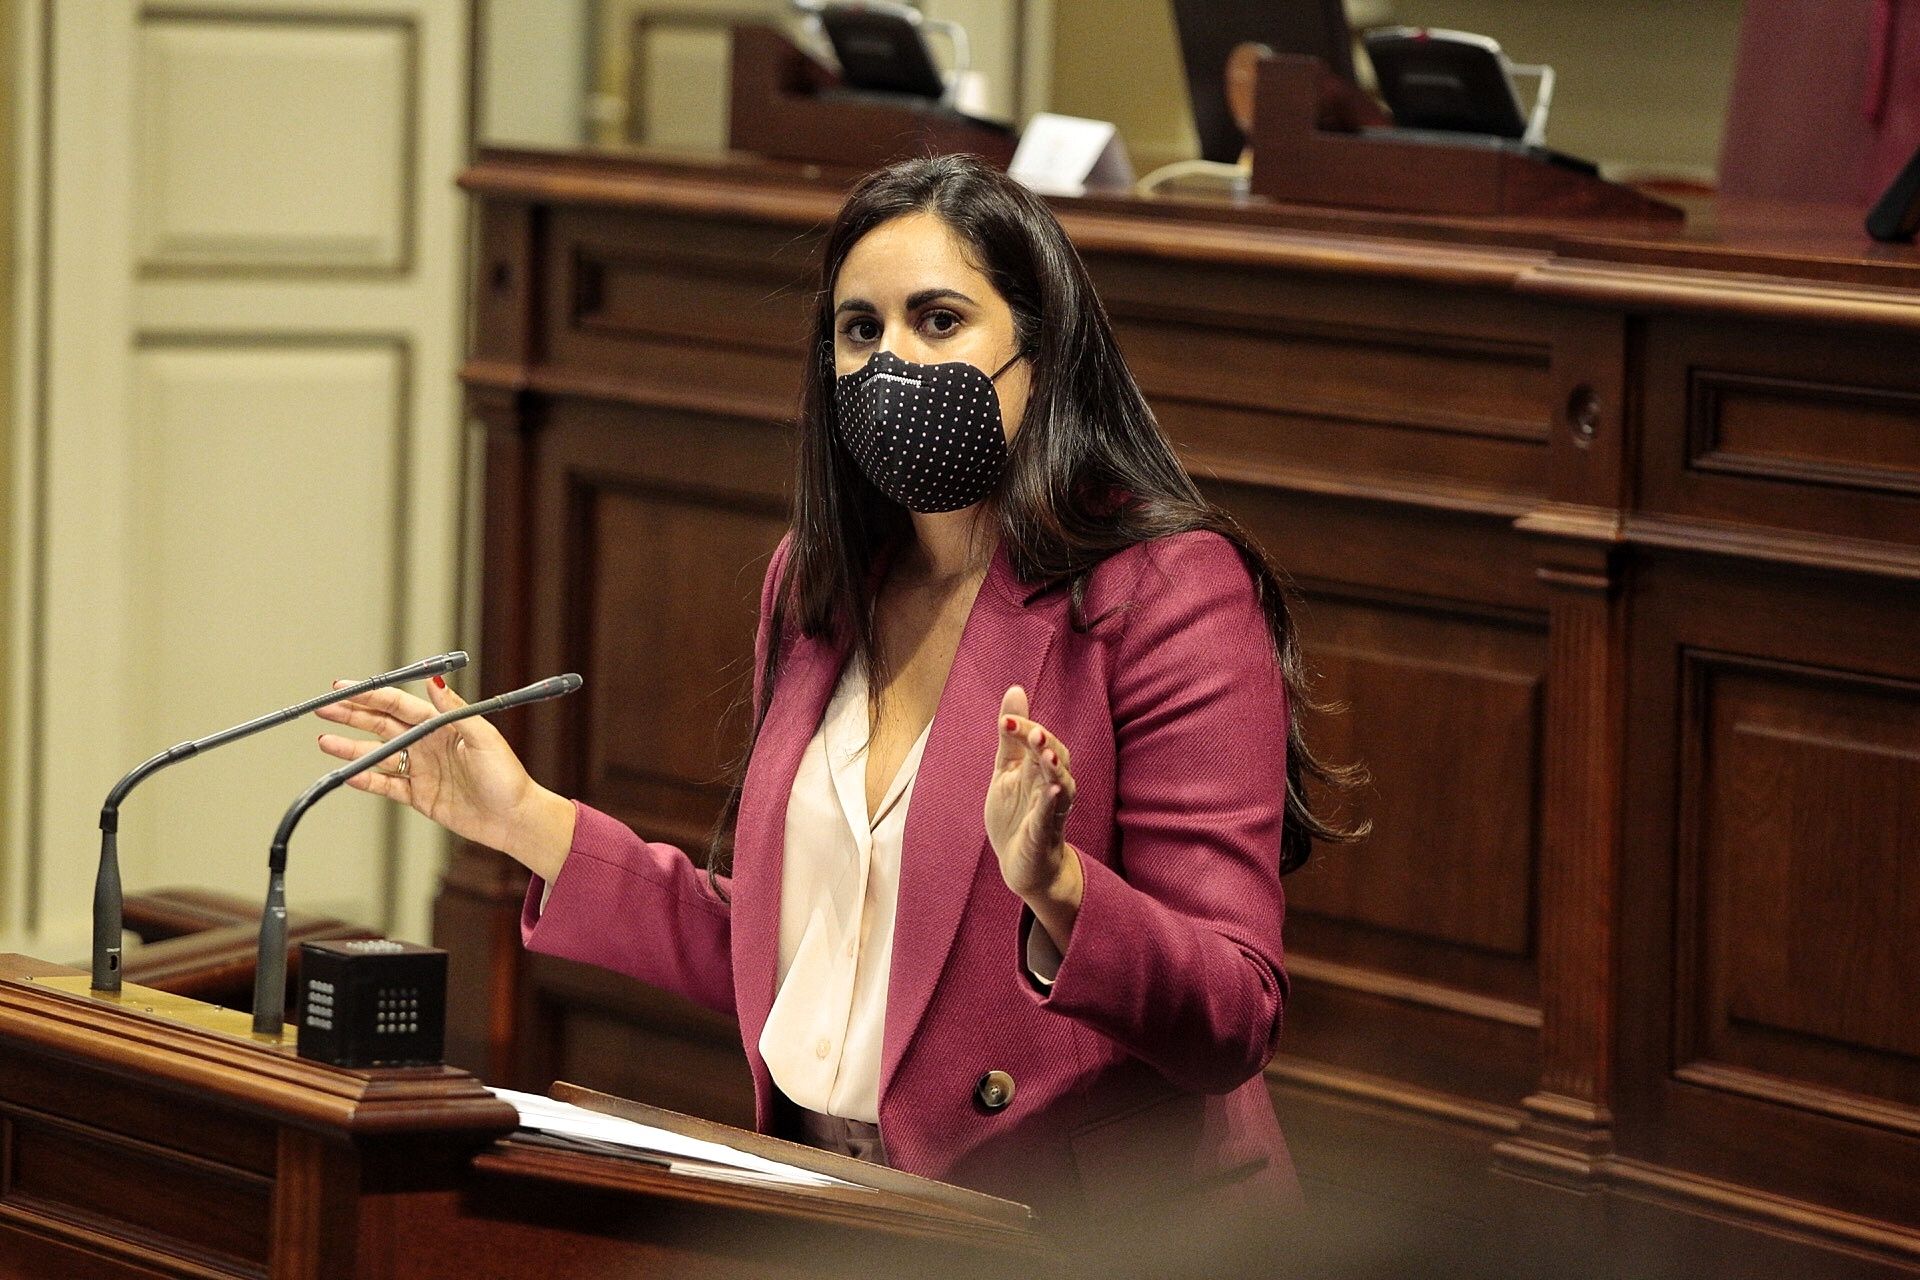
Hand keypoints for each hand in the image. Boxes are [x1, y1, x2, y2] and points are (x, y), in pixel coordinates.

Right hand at [314, 676, 574, 880]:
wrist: (514, 819)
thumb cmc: (506, 776)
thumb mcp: (483, 737)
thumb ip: (455, 710)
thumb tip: (434, 682)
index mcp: (443, 726)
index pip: (399, 705)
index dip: (371, 695)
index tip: (343, 688)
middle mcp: (428, 744)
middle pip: (382, 725)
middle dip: (352, 715)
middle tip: (323, 707)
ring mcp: (421, 770)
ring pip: (379, 754)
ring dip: (351, 747)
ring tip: (325, 740)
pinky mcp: (419, 796)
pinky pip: (386, 785)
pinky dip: (366, 779)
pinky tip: (347, 773)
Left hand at [985, 686, 1082, 939]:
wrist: (1021, 865)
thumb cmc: (1016, 815)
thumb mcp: (1007, 771)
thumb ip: (1010, 736)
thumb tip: (1015, 690)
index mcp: (1039, 769)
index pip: (1038, 741)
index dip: (1024, 728)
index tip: (1004, 720)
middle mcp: (1051, 786)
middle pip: (1056, 758)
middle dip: (1046, 744)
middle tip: (1033, 732)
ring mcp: (1051, 811)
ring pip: (1062, 785)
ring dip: (1055, 768)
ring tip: (1046, 753)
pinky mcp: (1045, 835)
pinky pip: (1052, 817)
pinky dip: (1052, 803)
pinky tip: (1052, 790)